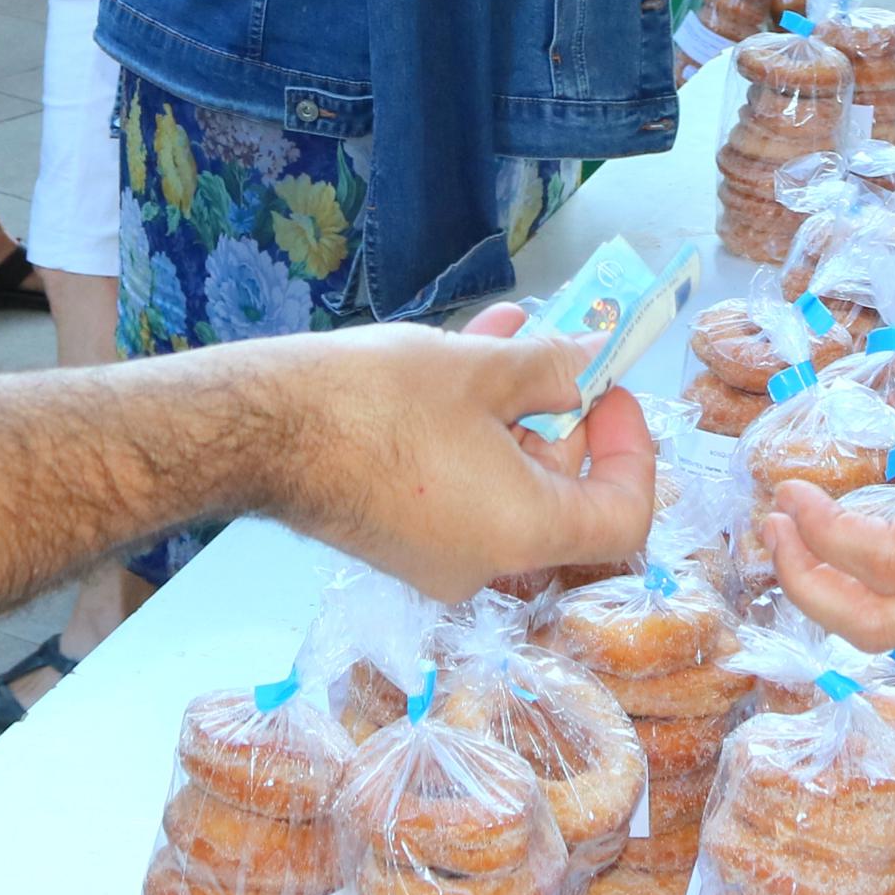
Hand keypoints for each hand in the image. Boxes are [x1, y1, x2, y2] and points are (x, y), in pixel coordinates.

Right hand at [261, 313, 658, 601]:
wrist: (262, 431)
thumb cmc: (378, 404)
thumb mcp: (483, 369)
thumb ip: (556, 368)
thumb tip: (595, 362)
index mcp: (524, 534)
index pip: (623, 516)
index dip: (631, 449)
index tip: (608, 390)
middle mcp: (486, 564)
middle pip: (561, 494)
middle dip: (563, 410)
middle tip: (556, 344)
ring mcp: (436, 557)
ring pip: (504, 479)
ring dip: (513, 406)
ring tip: (506, 330)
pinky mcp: (396, 537)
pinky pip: (460, 485)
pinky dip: (470, 430)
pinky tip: (458, 358)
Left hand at [767, 269, 894, 646]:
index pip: (894, 558)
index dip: (824, 535)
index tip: (792, 489)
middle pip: (875, 626)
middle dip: (804, 585)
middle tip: (773, 523)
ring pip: (893, 634)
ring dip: (829, 596)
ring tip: (794, 535)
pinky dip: (866, 594)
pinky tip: (846, 544)